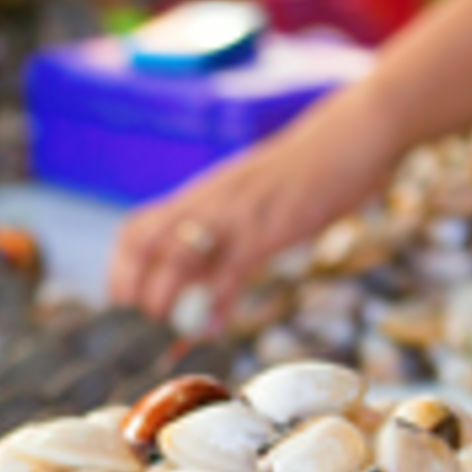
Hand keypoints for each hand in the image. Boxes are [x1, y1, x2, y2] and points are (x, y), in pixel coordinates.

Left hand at [108, 82, 397, 324]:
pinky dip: (220, 304)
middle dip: (132, 291)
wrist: (351, 134)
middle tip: (139, 333)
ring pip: (178, 257)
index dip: (121, 271)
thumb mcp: (252, 201)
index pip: (137, 228)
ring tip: (169, 337)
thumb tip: (204, 284)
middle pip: (144, 242)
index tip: (123, 309)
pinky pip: (233, 268)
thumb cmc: (306, 172)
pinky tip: (218, 329)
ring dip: (165, 301)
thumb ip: (226, 238)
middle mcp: (209, 201)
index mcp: (202, 195)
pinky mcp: (268, 225)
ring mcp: (236, 212)